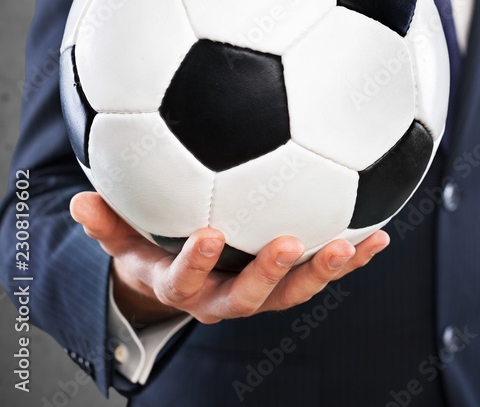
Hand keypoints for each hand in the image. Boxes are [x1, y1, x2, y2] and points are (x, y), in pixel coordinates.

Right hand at [69, 191, 388, 325]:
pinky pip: (324, 274)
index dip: (196, 262)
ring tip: (352, 244)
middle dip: (269, 272)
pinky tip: (381, 236)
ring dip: (325, 269)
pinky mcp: (293, 283)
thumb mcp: (128, 240)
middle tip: (287, 243)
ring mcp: (264, 294)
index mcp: (185, 286)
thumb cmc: (156, 250)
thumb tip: (80, 201)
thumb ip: (109, 224)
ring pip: (295, 291)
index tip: (209, 234)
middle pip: (249, 295)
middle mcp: (227, 297)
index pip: (185, 280)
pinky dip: (353, 258)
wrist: (187, 282)